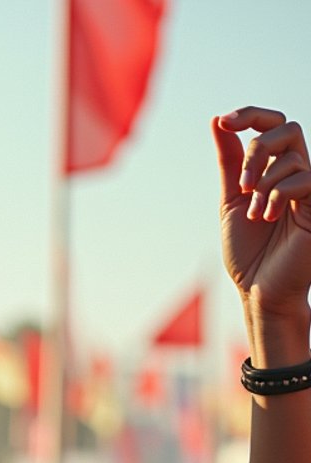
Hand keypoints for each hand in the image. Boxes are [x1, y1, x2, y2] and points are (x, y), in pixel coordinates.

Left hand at [215, 108, 310, 317]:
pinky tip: (267, 217)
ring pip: (291, 157)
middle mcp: (296, 174)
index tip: (223, 122)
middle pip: (286, 129)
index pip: (272, 124)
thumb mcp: (231, 201)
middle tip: (241, 184)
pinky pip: (304, 179)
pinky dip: (278, 194)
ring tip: (254, 215)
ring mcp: (309, 189)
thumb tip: (217, 121)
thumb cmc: (248, 251)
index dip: (250, 116)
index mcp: (276, 170)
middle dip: (257, 151)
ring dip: (263, 184)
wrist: (258, 290)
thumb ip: (230, 163)